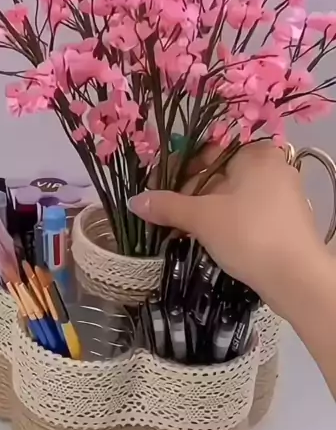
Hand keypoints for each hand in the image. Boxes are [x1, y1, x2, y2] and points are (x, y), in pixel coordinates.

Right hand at [128, 143, 324, 317]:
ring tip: (174, 228)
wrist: (297, 279)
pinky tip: (199, 238)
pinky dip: (220, 222)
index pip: (208, 150)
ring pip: (229, 196)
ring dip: (200, 211)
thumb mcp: (202, 218)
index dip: (177, 167)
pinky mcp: (281, 222)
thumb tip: (134, 201)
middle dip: (187, 193)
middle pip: (217, 173)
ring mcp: (279, 196)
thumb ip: (167, 205)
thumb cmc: (249, 234)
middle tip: (161, 211)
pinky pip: (242, 213)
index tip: (155, 185)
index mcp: (256, 154)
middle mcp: (271, 168)